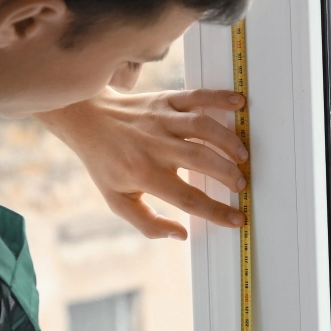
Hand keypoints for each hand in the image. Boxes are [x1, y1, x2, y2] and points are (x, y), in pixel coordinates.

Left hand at [35, 88, 247, 239]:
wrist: (86, 119)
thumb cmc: (106, 163)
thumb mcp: (118, 200)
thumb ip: (148, 223)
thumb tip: (181, 234)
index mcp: (144, 173)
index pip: (188, 197)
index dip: (216, 211)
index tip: (236, 218)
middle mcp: (155, 145)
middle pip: (201, 160)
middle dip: (227, 174)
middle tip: (242, 185)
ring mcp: (162, 120)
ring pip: (203, 127)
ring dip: (228, 141)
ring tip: (243, 156)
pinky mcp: (165, 100)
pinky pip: (196, 96)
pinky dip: (220, 97)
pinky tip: (239, 103)